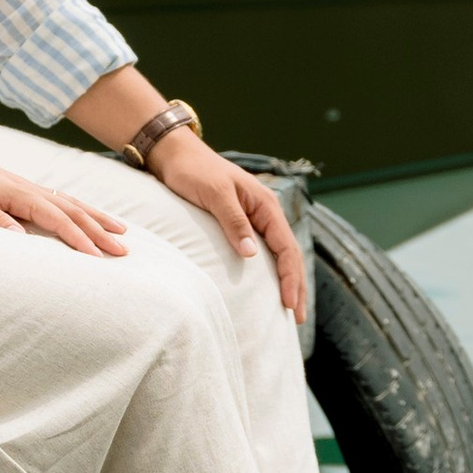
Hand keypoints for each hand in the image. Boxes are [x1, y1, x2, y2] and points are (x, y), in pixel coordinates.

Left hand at [0, 136, 128, 255]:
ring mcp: (28, 189)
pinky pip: (62, 201)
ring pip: (72, 204)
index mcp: (18, 193)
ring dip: (97, 219)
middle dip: (100, 231)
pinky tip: (91, 217)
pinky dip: (82, 210)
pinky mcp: (23, 191)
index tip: (97, 257)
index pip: (57, 218)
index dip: (78, 239)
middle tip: (123, 251)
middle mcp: (29, 189)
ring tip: (122, 232)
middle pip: (73, 211)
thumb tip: (22, 238)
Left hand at [144, 133, 308, 320]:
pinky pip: (264, 251)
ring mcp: (255, 218)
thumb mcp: (214, 194)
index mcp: (265, 205)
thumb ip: (233, 222)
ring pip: (279, 254)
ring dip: (286, 281)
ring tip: (290, 309)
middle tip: (297, 318)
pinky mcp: (241, 223)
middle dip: (296, 286)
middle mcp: (265, 212)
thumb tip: (251, 254)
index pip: (286, 247)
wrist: (175, 154)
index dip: (290, 277)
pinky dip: (271, 272)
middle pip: (289, 254)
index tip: (289, 303)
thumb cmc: (193, 171)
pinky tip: (269, 288)